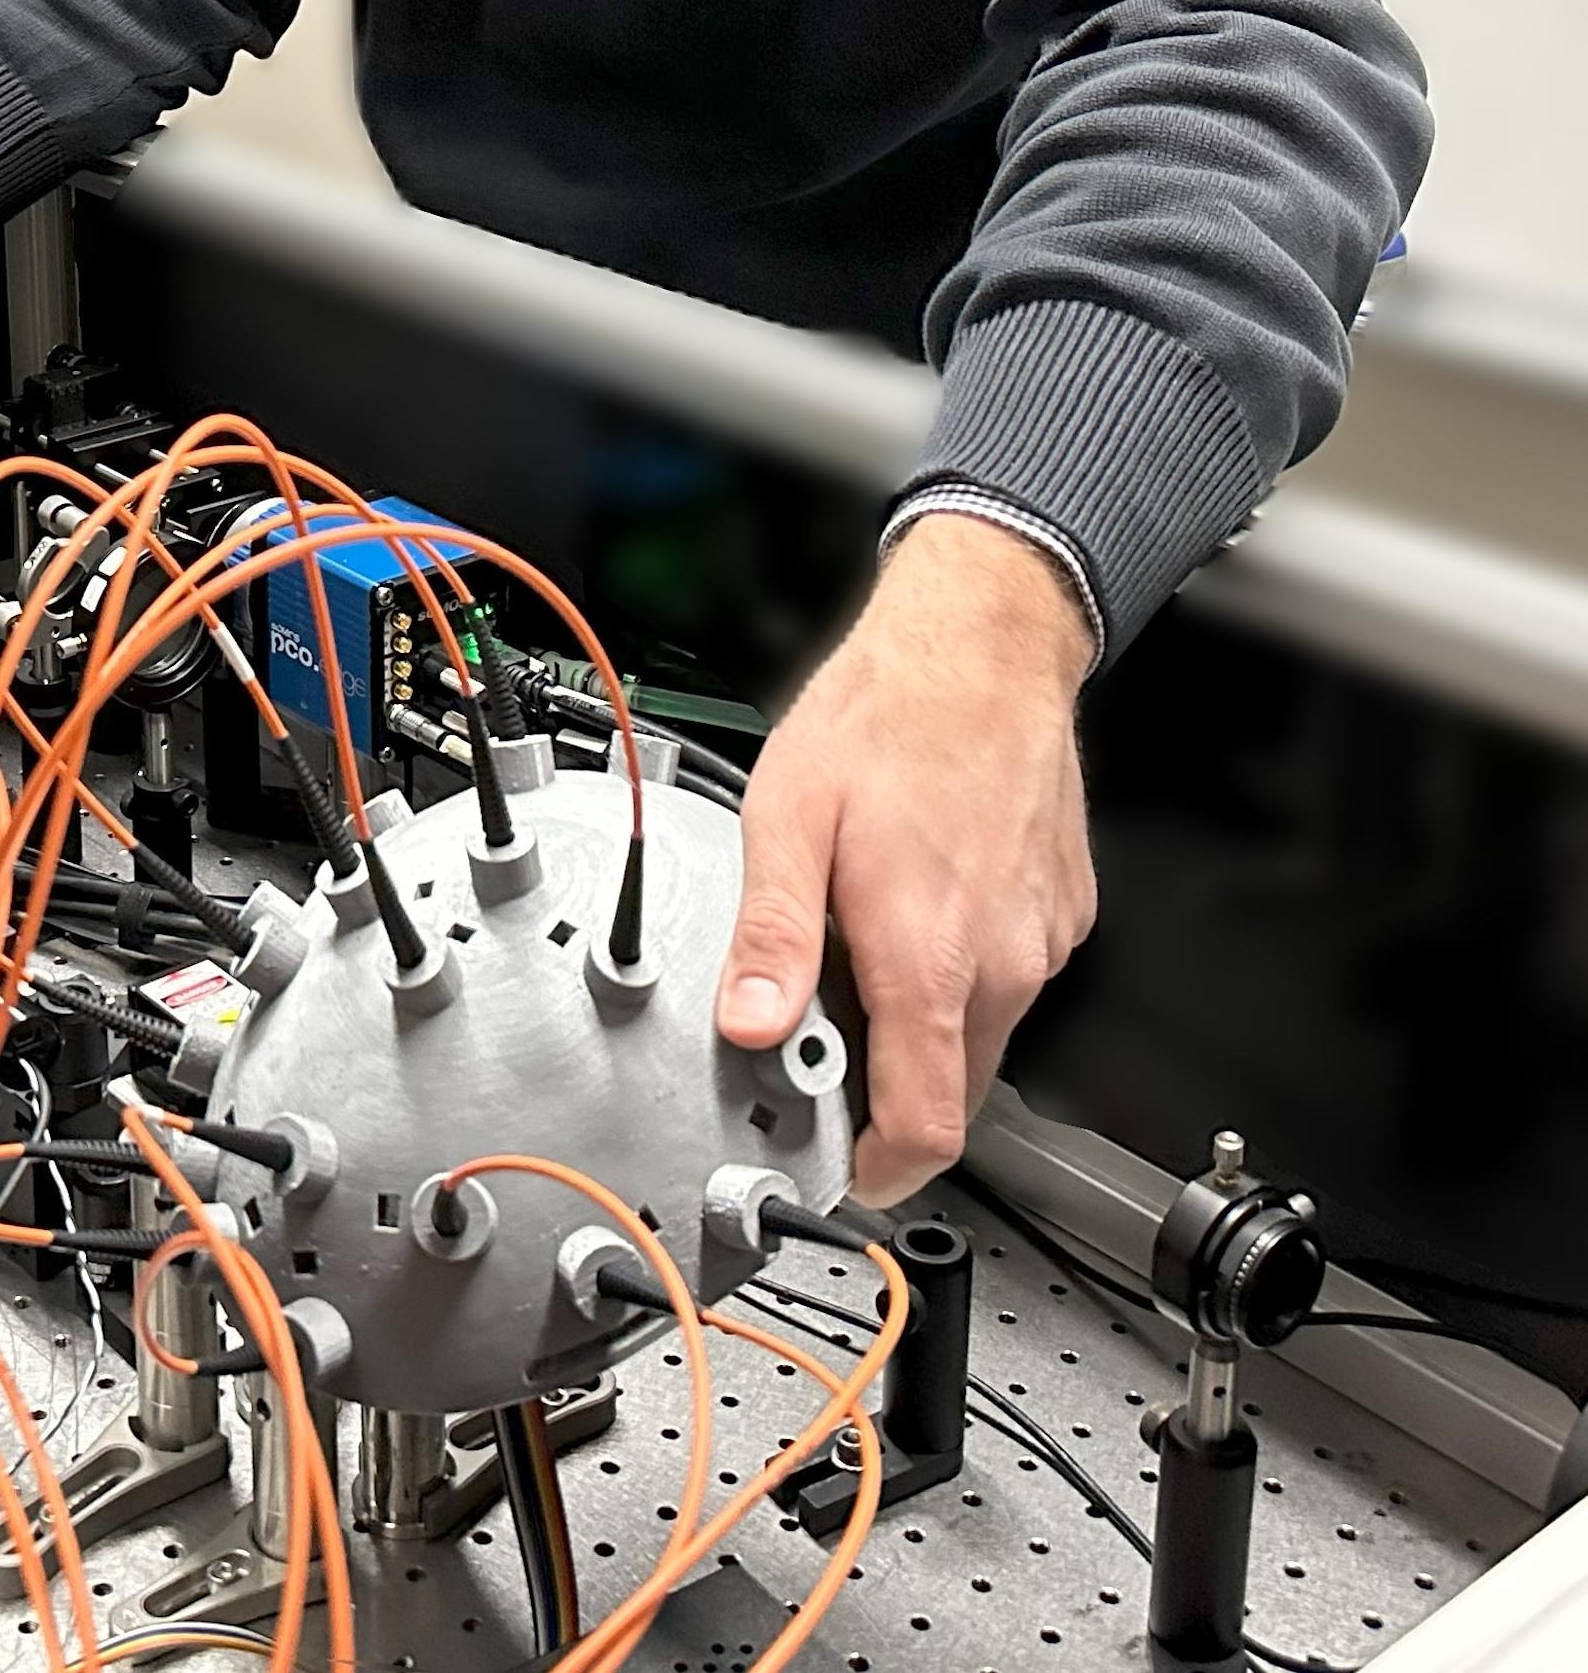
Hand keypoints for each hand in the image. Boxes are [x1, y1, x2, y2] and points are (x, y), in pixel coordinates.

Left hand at [714, 512, 1096, 1202]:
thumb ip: (770, 934)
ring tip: (862, 940)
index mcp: (932, 958)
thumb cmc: (889, 714)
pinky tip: (917, 899)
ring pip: (980, 1033)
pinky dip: (960, 969)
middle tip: (822, 1033)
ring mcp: (1042, 939)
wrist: (984, 644)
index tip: (837, 1163)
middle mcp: (1003, 962)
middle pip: (951, 1090)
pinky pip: (1008, 976)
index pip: (926, 1129)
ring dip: (920, 1020)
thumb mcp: (788, 817)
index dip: (877, 1168)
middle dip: (886, 1089)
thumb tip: (749, 1027)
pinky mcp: (1063, 912)